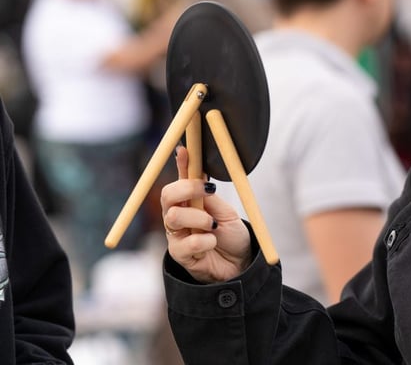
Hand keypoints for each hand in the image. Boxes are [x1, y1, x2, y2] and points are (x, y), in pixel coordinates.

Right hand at [161, 146, 251, 283]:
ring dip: (198, 219)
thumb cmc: (232, 236)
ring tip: (213, 226)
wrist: (240, 265)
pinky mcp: (179, 255)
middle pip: (167, 196)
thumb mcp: (225, 212)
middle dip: (186, 189)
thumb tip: (200, 174)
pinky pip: (184, 244)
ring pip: (173, 218)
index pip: (181, 179)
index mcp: (190, 202)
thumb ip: (210, 197)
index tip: (186, 149)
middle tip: (208, 190)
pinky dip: (204, 241)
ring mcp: (177, 235)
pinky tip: (212, 243)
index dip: (182, 163)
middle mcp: (179, 216)